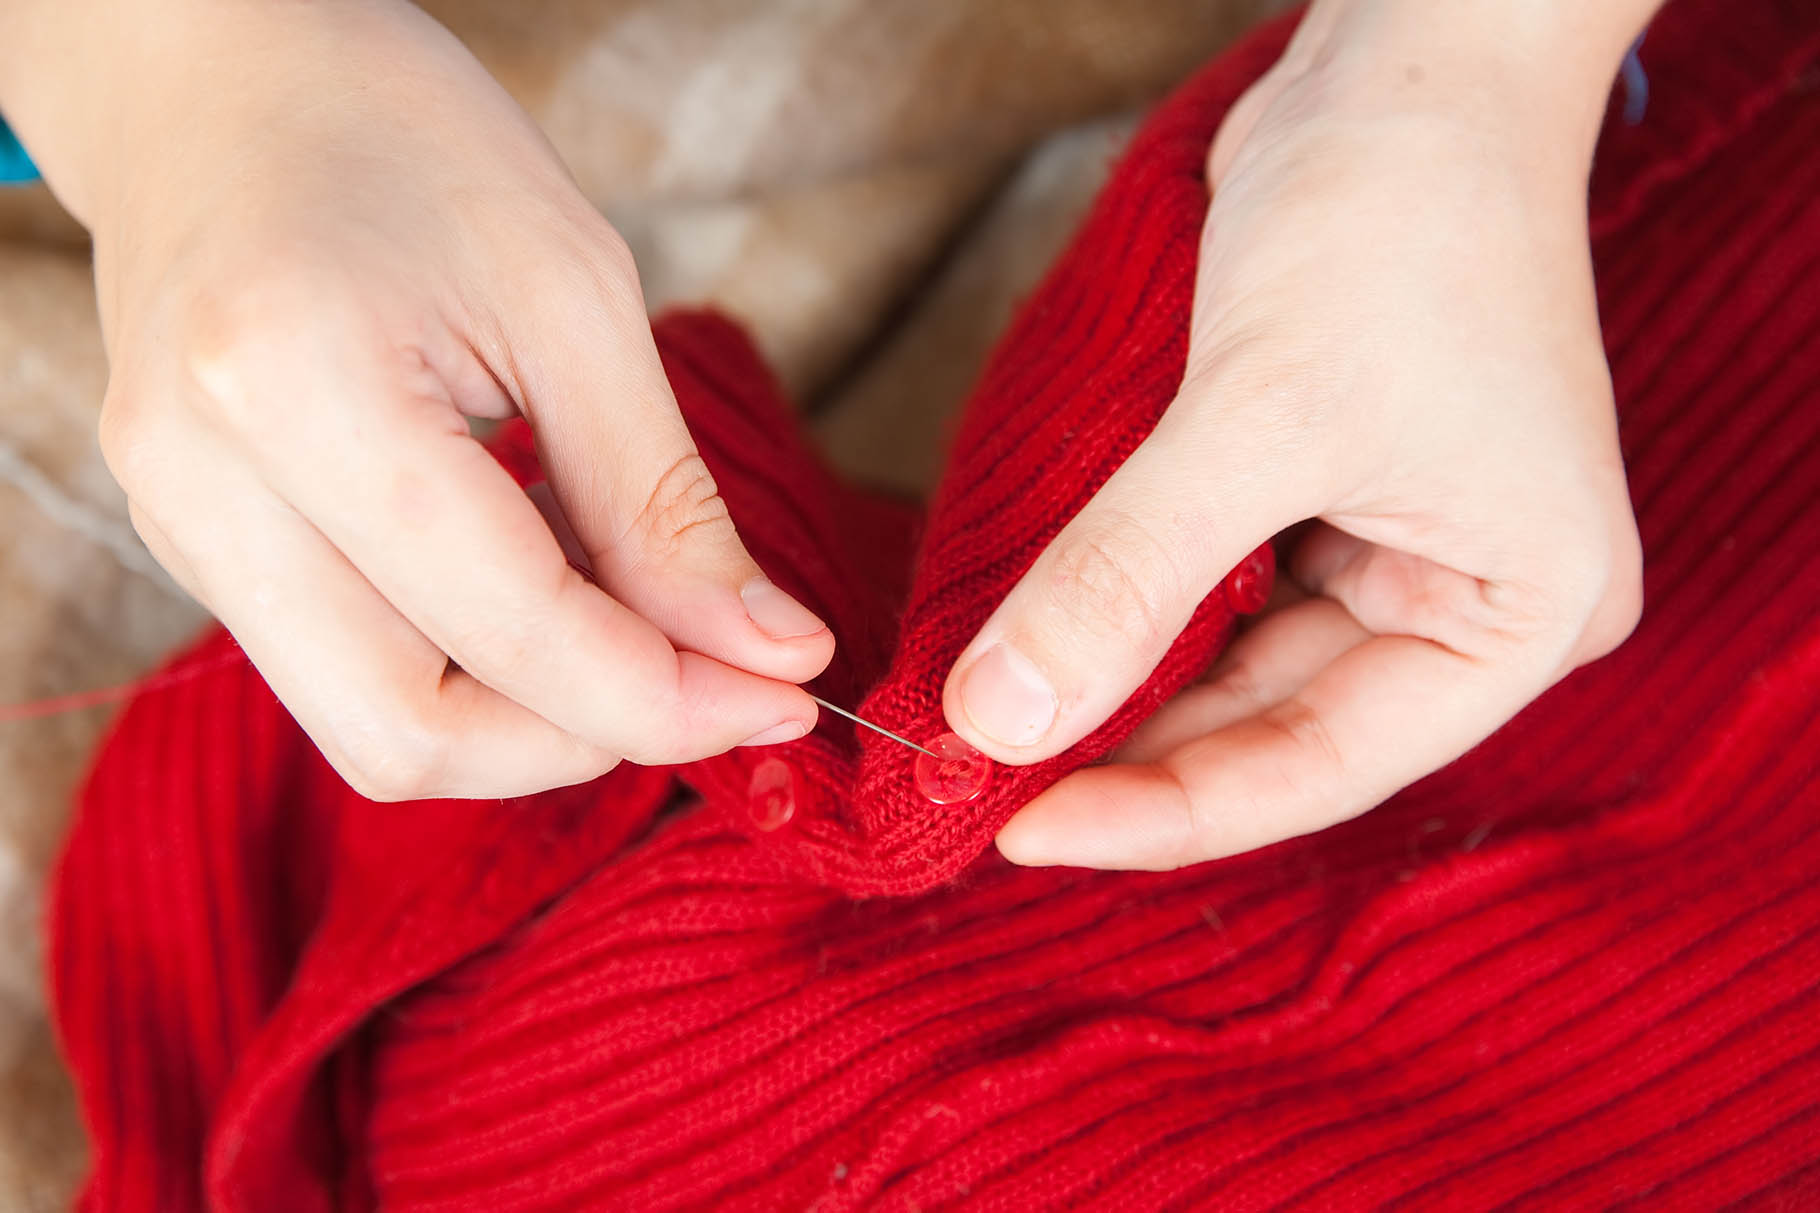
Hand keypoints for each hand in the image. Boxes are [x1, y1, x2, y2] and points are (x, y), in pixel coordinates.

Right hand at [25, 0, 832, 798]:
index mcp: (293, 386)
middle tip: (724, 685)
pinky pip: (348, 671)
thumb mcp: (572, 293)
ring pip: (374, 730)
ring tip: (645, 625)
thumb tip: (771, 651)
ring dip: (536, 718)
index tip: (787, 693)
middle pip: (411, 737)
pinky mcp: (193, 544)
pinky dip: (476, 669)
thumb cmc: (403, 138)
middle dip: (592, 739)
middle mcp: (201, 485)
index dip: (668, 694)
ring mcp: (177, 526)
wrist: (220, 77)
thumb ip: (661, 499)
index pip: (510, 630)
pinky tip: (556, 594)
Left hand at [943, 0, 1650, 867]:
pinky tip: (1045, 642)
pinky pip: (1217, 591)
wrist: (1410, 70)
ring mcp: (1395, 550)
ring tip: (994, 723)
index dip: (1169, 809)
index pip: (1326, 762)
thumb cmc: (1394, 227)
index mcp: (1522, 615)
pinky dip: (1132, 614)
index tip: (1020, 830)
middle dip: (1131, 751)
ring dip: (1118, 690)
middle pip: (1277, 726)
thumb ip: (1127, 577)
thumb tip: (998, 720)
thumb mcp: (1257, 416)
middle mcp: (1468, 602)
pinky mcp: (1324, 500)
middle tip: (981, 783)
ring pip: (1234, 666)